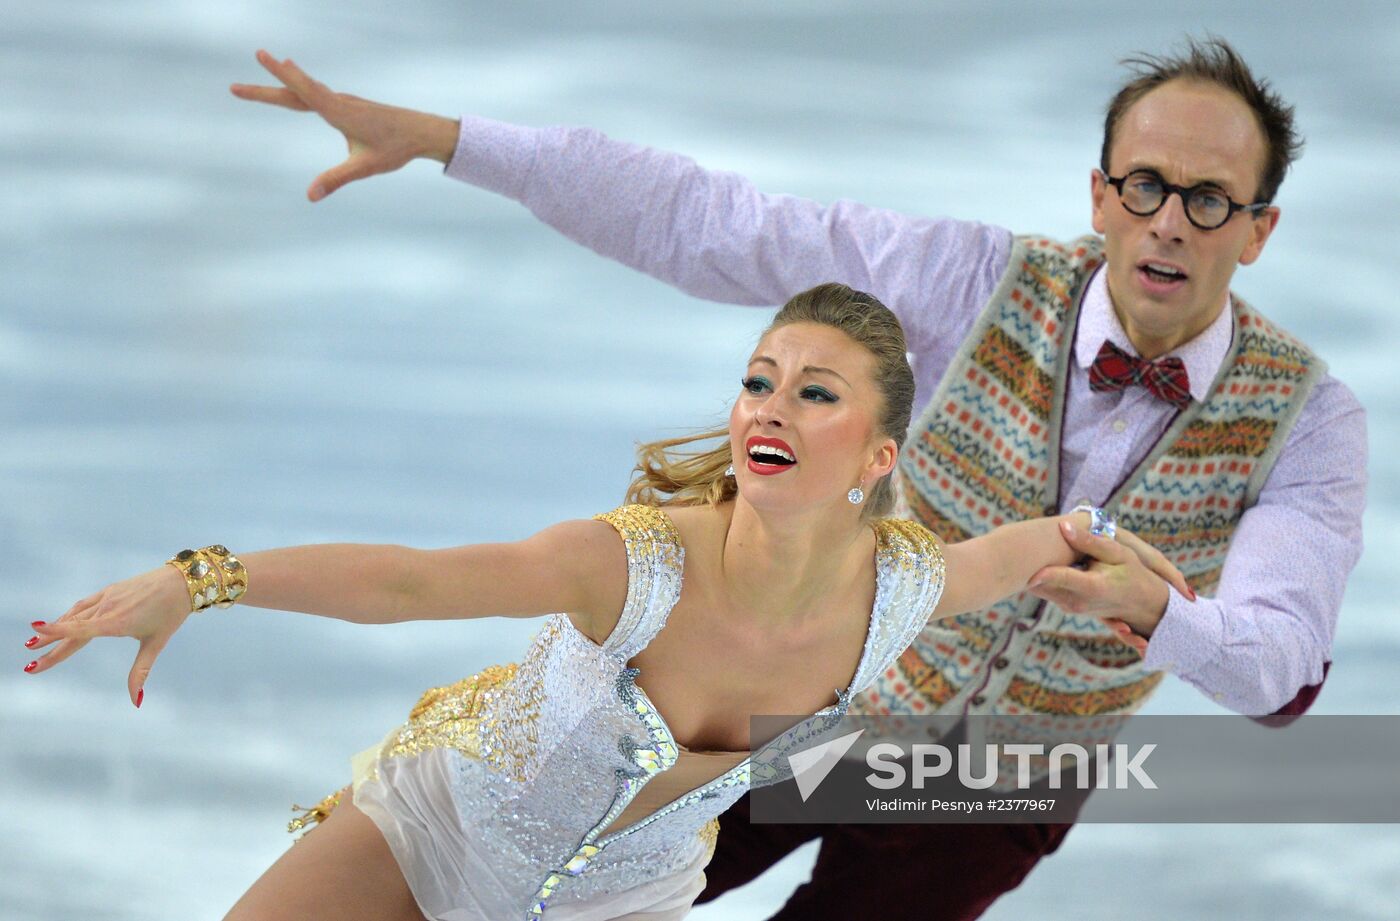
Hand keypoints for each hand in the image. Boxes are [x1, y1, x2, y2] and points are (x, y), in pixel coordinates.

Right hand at [25, 566, 192, 706]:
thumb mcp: (156, 644)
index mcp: (117, 622)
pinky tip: (62, 622)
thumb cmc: (171, 614)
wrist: (183, 581)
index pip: (80, 629)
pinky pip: (84, 604)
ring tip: (35, 641)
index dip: (56, 631)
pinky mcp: (110, 590)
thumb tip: (136, 702)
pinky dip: (69, 615)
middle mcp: (108, 608)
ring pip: (75, 615)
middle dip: (49, 645)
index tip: (34, 631)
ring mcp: (108, 597)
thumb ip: (140, 673)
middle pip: (72, 629)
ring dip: (55, 628)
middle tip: (29, 661)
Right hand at [229, 49, 458, 200]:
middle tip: (234, 87)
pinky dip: (302, 87)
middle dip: (265, 89)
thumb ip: (335, 179)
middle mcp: (338, 102)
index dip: (280, 76)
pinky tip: (298, 86)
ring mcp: (342, 102)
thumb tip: (310, 196)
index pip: (303, 91)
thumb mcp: (364, 167)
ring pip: (307, 90)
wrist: (421, 131)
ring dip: (283, 82)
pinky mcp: (348, 105)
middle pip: (295, 92)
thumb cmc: (395, 149)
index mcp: (339, 112)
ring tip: (266, 66)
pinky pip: (318, 94)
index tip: (262, 56)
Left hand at [1027, 518, 1194, 641]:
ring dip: (1030, 570)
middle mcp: (1078, 601)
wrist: (1142, 606)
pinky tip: (1034, 561)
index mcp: (1093, 586)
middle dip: (1027, 565)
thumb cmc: (1133, 575)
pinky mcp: (1066, 607)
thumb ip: (1091, 542)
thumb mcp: (1119, 554)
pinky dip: (1039, 576)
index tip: (1025, 559)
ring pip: (1041, 588)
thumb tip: (1064, 525)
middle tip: (1010, 542)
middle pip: (1042, 583)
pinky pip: (1046, 590)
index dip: (1042, 568)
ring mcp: (1071, 607)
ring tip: (1018, 547)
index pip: (1061, 577)